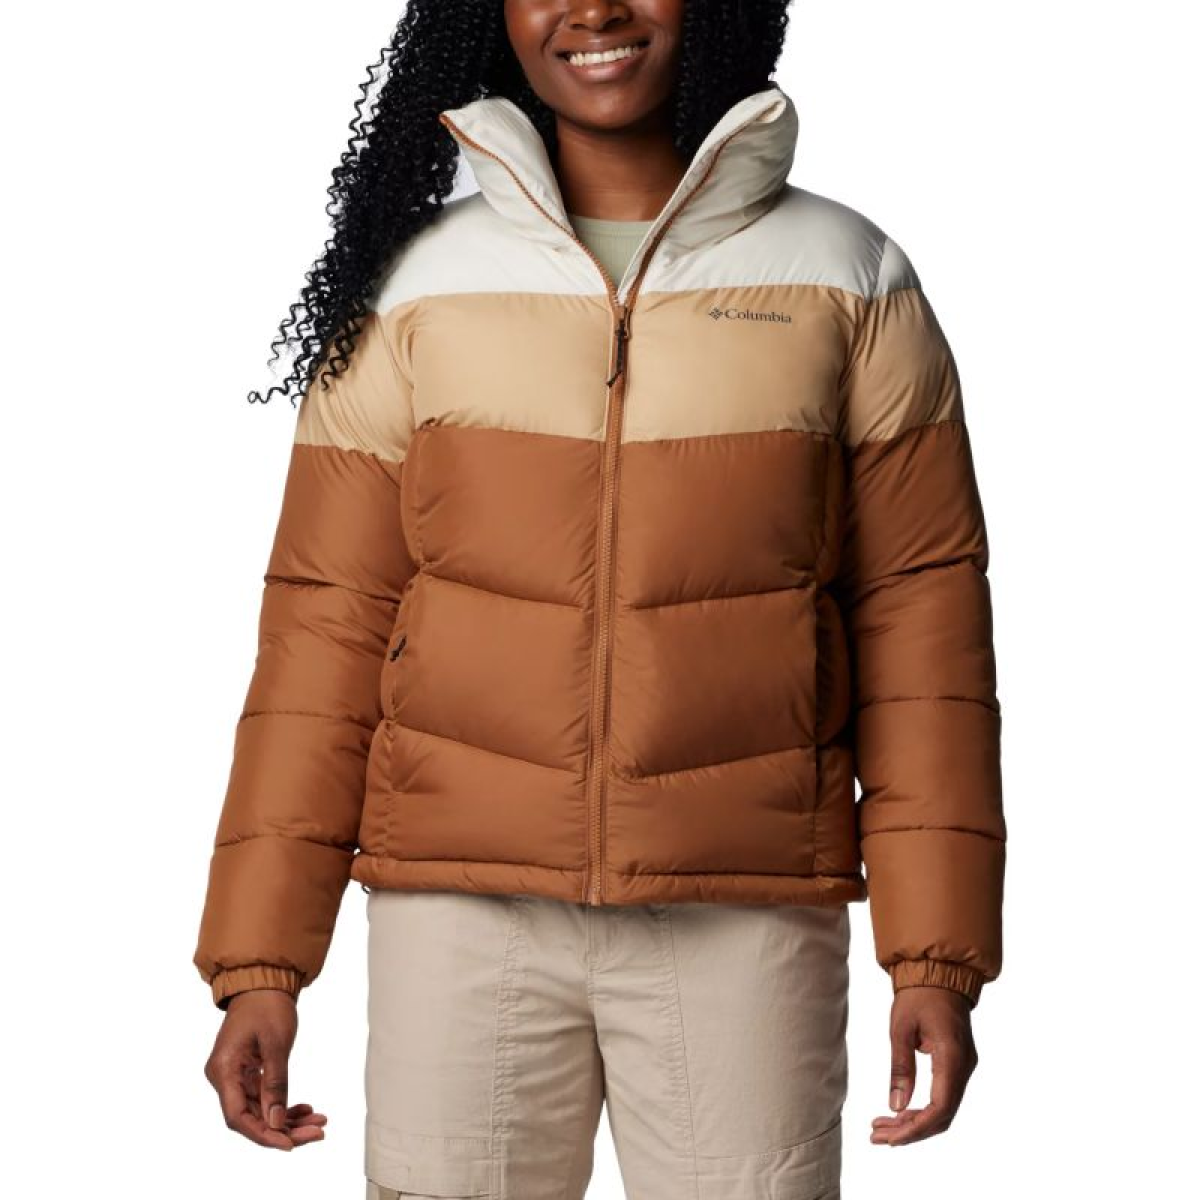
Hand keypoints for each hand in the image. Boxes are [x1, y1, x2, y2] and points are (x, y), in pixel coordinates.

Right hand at [203, 989, 327, 1150]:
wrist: (264, 980)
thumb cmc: (267, 1005)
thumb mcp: (276, 1043)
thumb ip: (275, 1084)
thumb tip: (277, 1123)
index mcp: (224, 1070)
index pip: (237, 1117)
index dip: (263, 1134)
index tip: (290, 1144)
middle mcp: (224, 1077)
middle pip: (250, 1118)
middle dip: (284, 1129)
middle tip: (317, 1133)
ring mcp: (234, 1076)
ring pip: (259, 1111)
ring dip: (287, 1120)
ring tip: (318, 1123)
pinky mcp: (246, 1073)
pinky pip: (263, 1098)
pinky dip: (283, 1105)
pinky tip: (306, 1109)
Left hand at [870, 985, 977, 1145]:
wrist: (939, 974)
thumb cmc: (918, 996)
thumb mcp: (901, 1028)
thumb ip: (901, 1067)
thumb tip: (896, 1106)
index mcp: (953, 1057)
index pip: (941, 1106)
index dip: (917, 1127)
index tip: (892, 1137)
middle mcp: (964, 1067)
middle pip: (943, 1115)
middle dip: (911, 1131)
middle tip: (878, 1136)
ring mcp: (963, 1068)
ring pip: (943, 1110)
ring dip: (914, 1122)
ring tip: (882, 1128)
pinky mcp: (957, 1066)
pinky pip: (943, 1097)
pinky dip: (921, 1109)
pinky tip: (898, 1113)